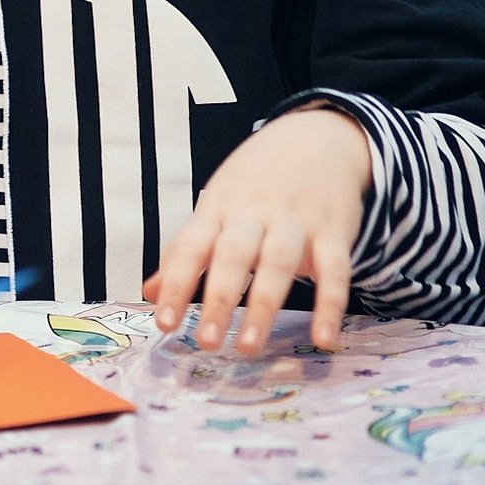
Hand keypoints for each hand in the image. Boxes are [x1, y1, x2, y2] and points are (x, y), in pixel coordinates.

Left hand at [145, 105, 369, 354]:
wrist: (316, 137)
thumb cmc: (254, 181)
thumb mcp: (215, 206)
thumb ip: (184, 252)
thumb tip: (149, 293)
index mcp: (218, 209)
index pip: (190, 248)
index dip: (176, 284)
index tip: (163, 323)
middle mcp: (254, 214)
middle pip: (233, 256)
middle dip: (218, 300)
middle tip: (205, 342)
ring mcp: (295, 221)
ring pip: (278, 264)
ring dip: (264, 307)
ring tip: (248, 346)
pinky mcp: (334, 231)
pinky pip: (335, 271)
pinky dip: (330, 305)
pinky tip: (324, 339)